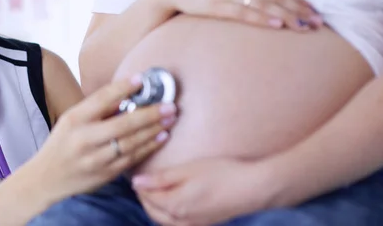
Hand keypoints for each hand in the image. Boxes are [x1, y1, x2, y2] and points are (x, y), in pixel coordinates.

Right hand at [31, 75, 177, 200]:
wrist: (46, 179)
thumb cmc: (62, 143)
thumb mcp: (71, 120)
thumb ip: (96, 109)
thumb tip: (127, 94)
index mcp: (74, 119)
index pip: (102, 99)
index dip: (123, 88)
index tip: (141, 79)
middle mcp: (84, 139)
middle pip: (123, 124)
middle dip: (150, 114)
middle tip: (170, 105)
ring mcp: (96, 159)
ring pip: (131, 142)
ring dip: (154, 130)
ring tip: (170, 118)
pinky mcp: (105, 174)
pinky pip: (132, 158)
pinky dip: (149, 147)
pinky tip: (161, 137)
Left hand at [132, 157, 272, 225]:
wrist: (253, 188)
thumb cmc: (221, 173)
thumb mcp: (188, 170)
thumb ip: (160, 178)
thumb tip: (136, 182)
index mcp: (174, 206)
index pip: (147, 197)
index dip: (140, 184)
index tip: (137, 171)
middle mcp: (181, 221)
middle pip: (153, 211)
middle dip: (145, 197)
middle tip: (144, 179)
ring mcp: (193, 225)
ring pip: (164, 220)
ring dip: (156, 206)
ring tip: (156, 188)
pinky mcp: (203, 225)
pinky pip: (177, 224)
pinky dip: (169, 214)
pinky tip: (174, 201)